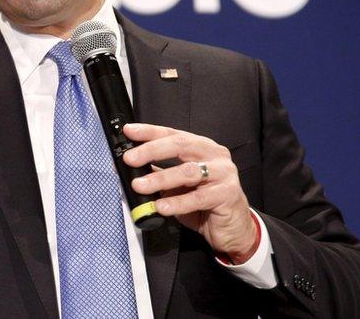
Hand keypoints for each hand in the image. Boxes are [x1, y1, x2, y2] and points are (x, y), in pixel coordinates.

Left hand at [122, 123, 258, 262]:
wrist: (232, 228)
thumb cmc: (203, 203)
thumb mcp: (176, 186)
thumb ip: (157, 173)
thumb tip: (128, 167)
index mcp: (200, 147)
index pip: (172, 134)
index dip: (149, 132)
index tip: (129, 131)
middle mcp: (214, 154)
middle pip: (180, 146)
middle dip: (151, 151)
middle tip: (129, 159)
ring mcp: (224, 173)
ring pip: (188, 171)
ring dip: (160, 179)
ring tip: (139, 185)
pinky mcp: (228, 194)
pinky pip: (198, 198)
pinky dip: (177, 202)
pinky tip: (161, 206)